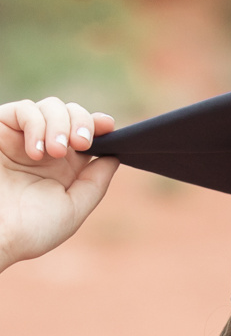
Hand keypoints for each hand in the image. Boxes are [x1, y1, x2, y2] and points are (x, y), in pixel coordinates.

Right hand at [0, 98, 118, 272]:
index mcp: (66, 168)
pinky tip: (36, 151)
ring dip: (60, 124)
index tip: (108, 126)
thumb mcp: (73, 208)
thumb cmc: (30, 229)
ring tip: (54, 152)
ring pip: (51, 107)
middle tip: (81, 143)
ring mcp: (23, 138)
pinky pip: (24, 109)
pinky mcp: (0, 129)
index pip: (87, 136)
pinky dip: (35, 124)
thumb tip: (115, 156)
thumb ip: (95, 182)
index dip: (99, 125)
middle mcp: (47, 149)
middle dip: (82, 122)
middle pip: (72, 114)